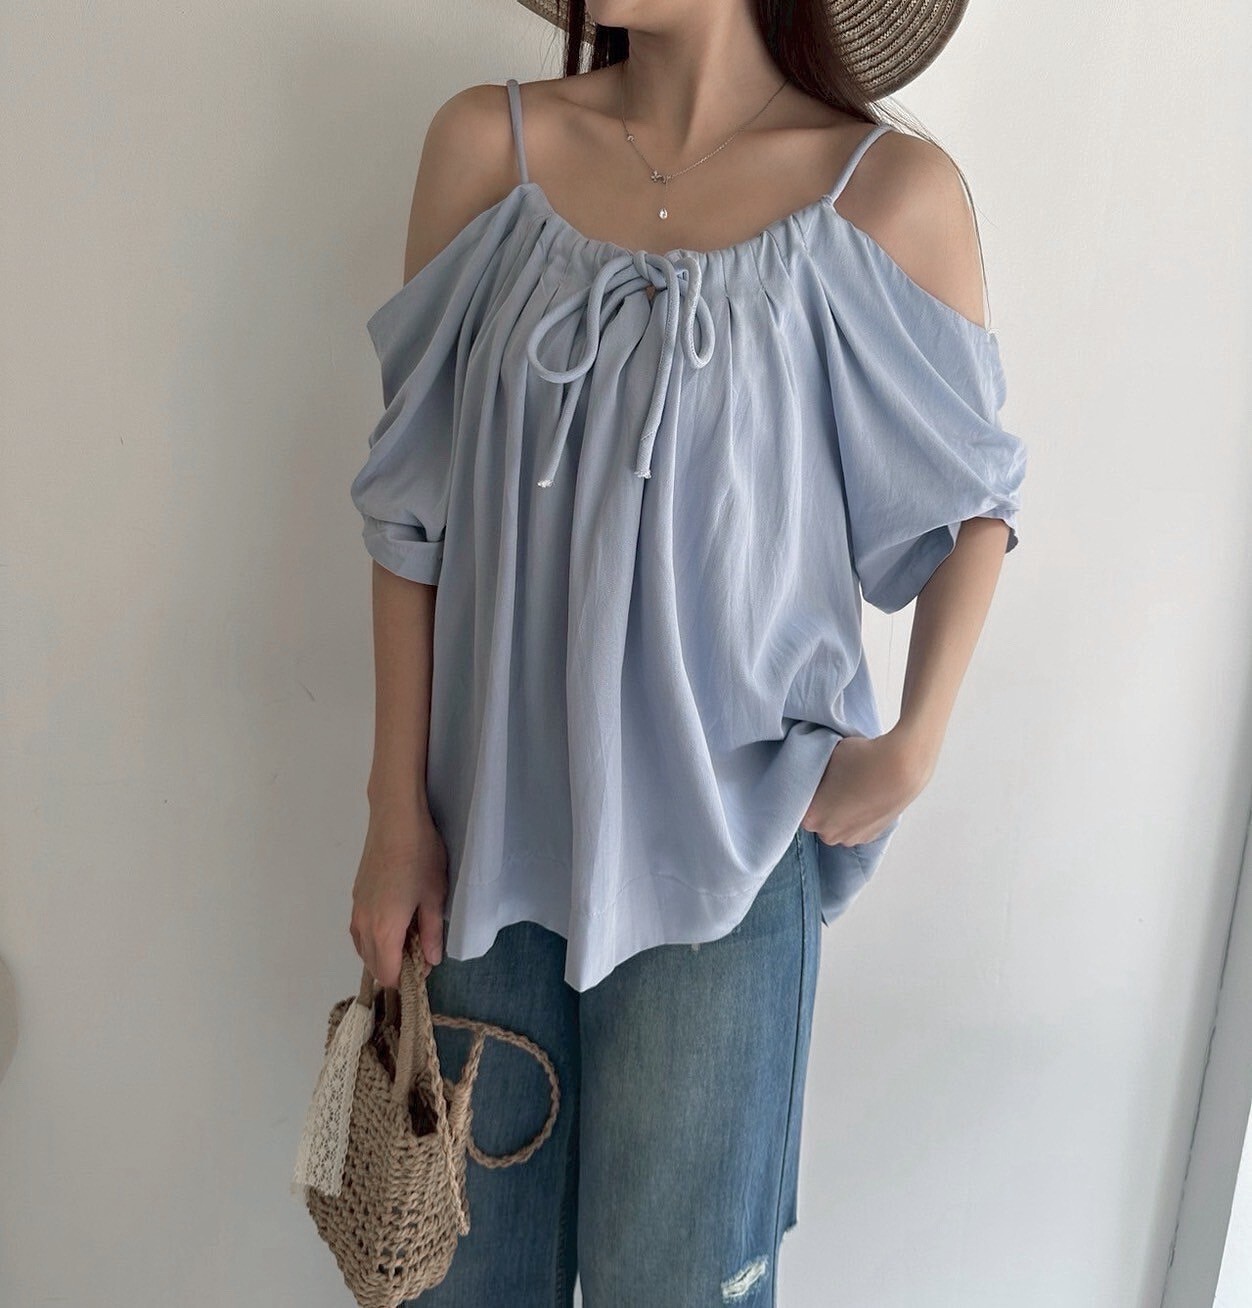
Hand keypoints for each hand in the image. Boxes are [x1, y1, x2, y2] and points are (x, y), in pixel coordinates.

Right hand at [349, 803, 447, 988]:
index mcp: (383, 931)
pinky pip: (359, 931)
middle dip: (395, 967)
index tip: (426, 965)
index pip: (387, 974)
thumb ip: (432, 933)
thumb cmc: (421, 857)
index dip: (406, 978)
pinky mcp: (355, 896)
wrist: (396, 820)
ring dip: (382, 952)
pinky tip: (393, 921)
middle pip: (372, 965)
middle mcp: (363, 925)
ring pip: (363, 948)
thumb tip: (431, 961)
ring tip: (408, 935)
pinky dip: (373, 937)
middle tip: (421, 950)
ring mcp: (355, 909)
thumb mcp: (434, 897)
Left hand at [801, 728, 934, 846]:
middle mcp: (828, 834)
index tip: (814, 779)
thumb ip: (811, 772)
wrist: (901, 765)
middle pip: (816, 818)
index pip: (797, 805)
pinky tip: (863, 796)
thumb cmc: (861, 758)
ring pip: (835, 824)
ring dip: (839, 811)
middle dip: (821, 803)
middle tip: (833, 782)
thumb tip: (810, 773)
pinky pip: (853, 826)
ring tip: (852, 788)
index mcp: (811, 817)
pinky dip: (856, 815)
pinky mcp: (870, 836)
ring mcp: (851, 838)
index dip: (805, 790)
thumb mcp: (824, 757)